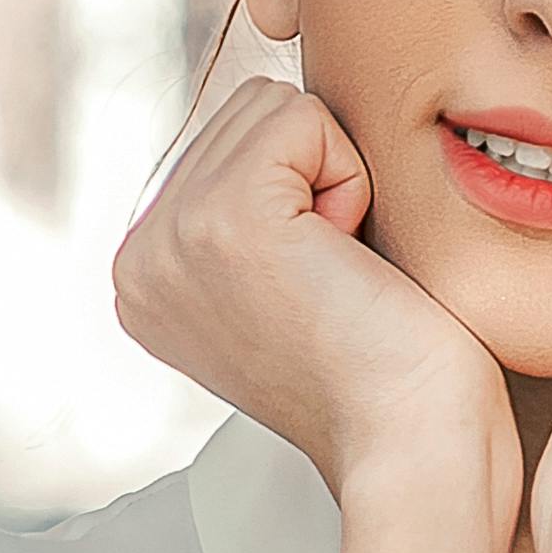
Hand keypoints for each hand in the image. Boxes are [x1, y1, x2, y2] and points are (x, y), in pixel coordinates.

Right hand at [114, 78, 518, 545]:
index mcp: (145, 273)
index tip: (312, 293)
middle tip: (332, 283)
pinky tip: (346, 262)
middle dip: (316, 180)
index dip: (301, 195)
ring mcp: (171, 237)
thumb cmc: (387, 371)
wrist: (413, 444)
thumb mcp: (283, 280)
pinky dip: (351, 180)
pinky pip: (305, 117)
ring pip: (274, 108)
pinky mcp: (224, 218)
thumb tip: (274, 116)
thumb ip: (249, 205)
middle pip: (246, 112)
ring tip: (337, 275)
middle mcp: (138, 258)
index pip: (228, 141)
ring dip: (335, 180)